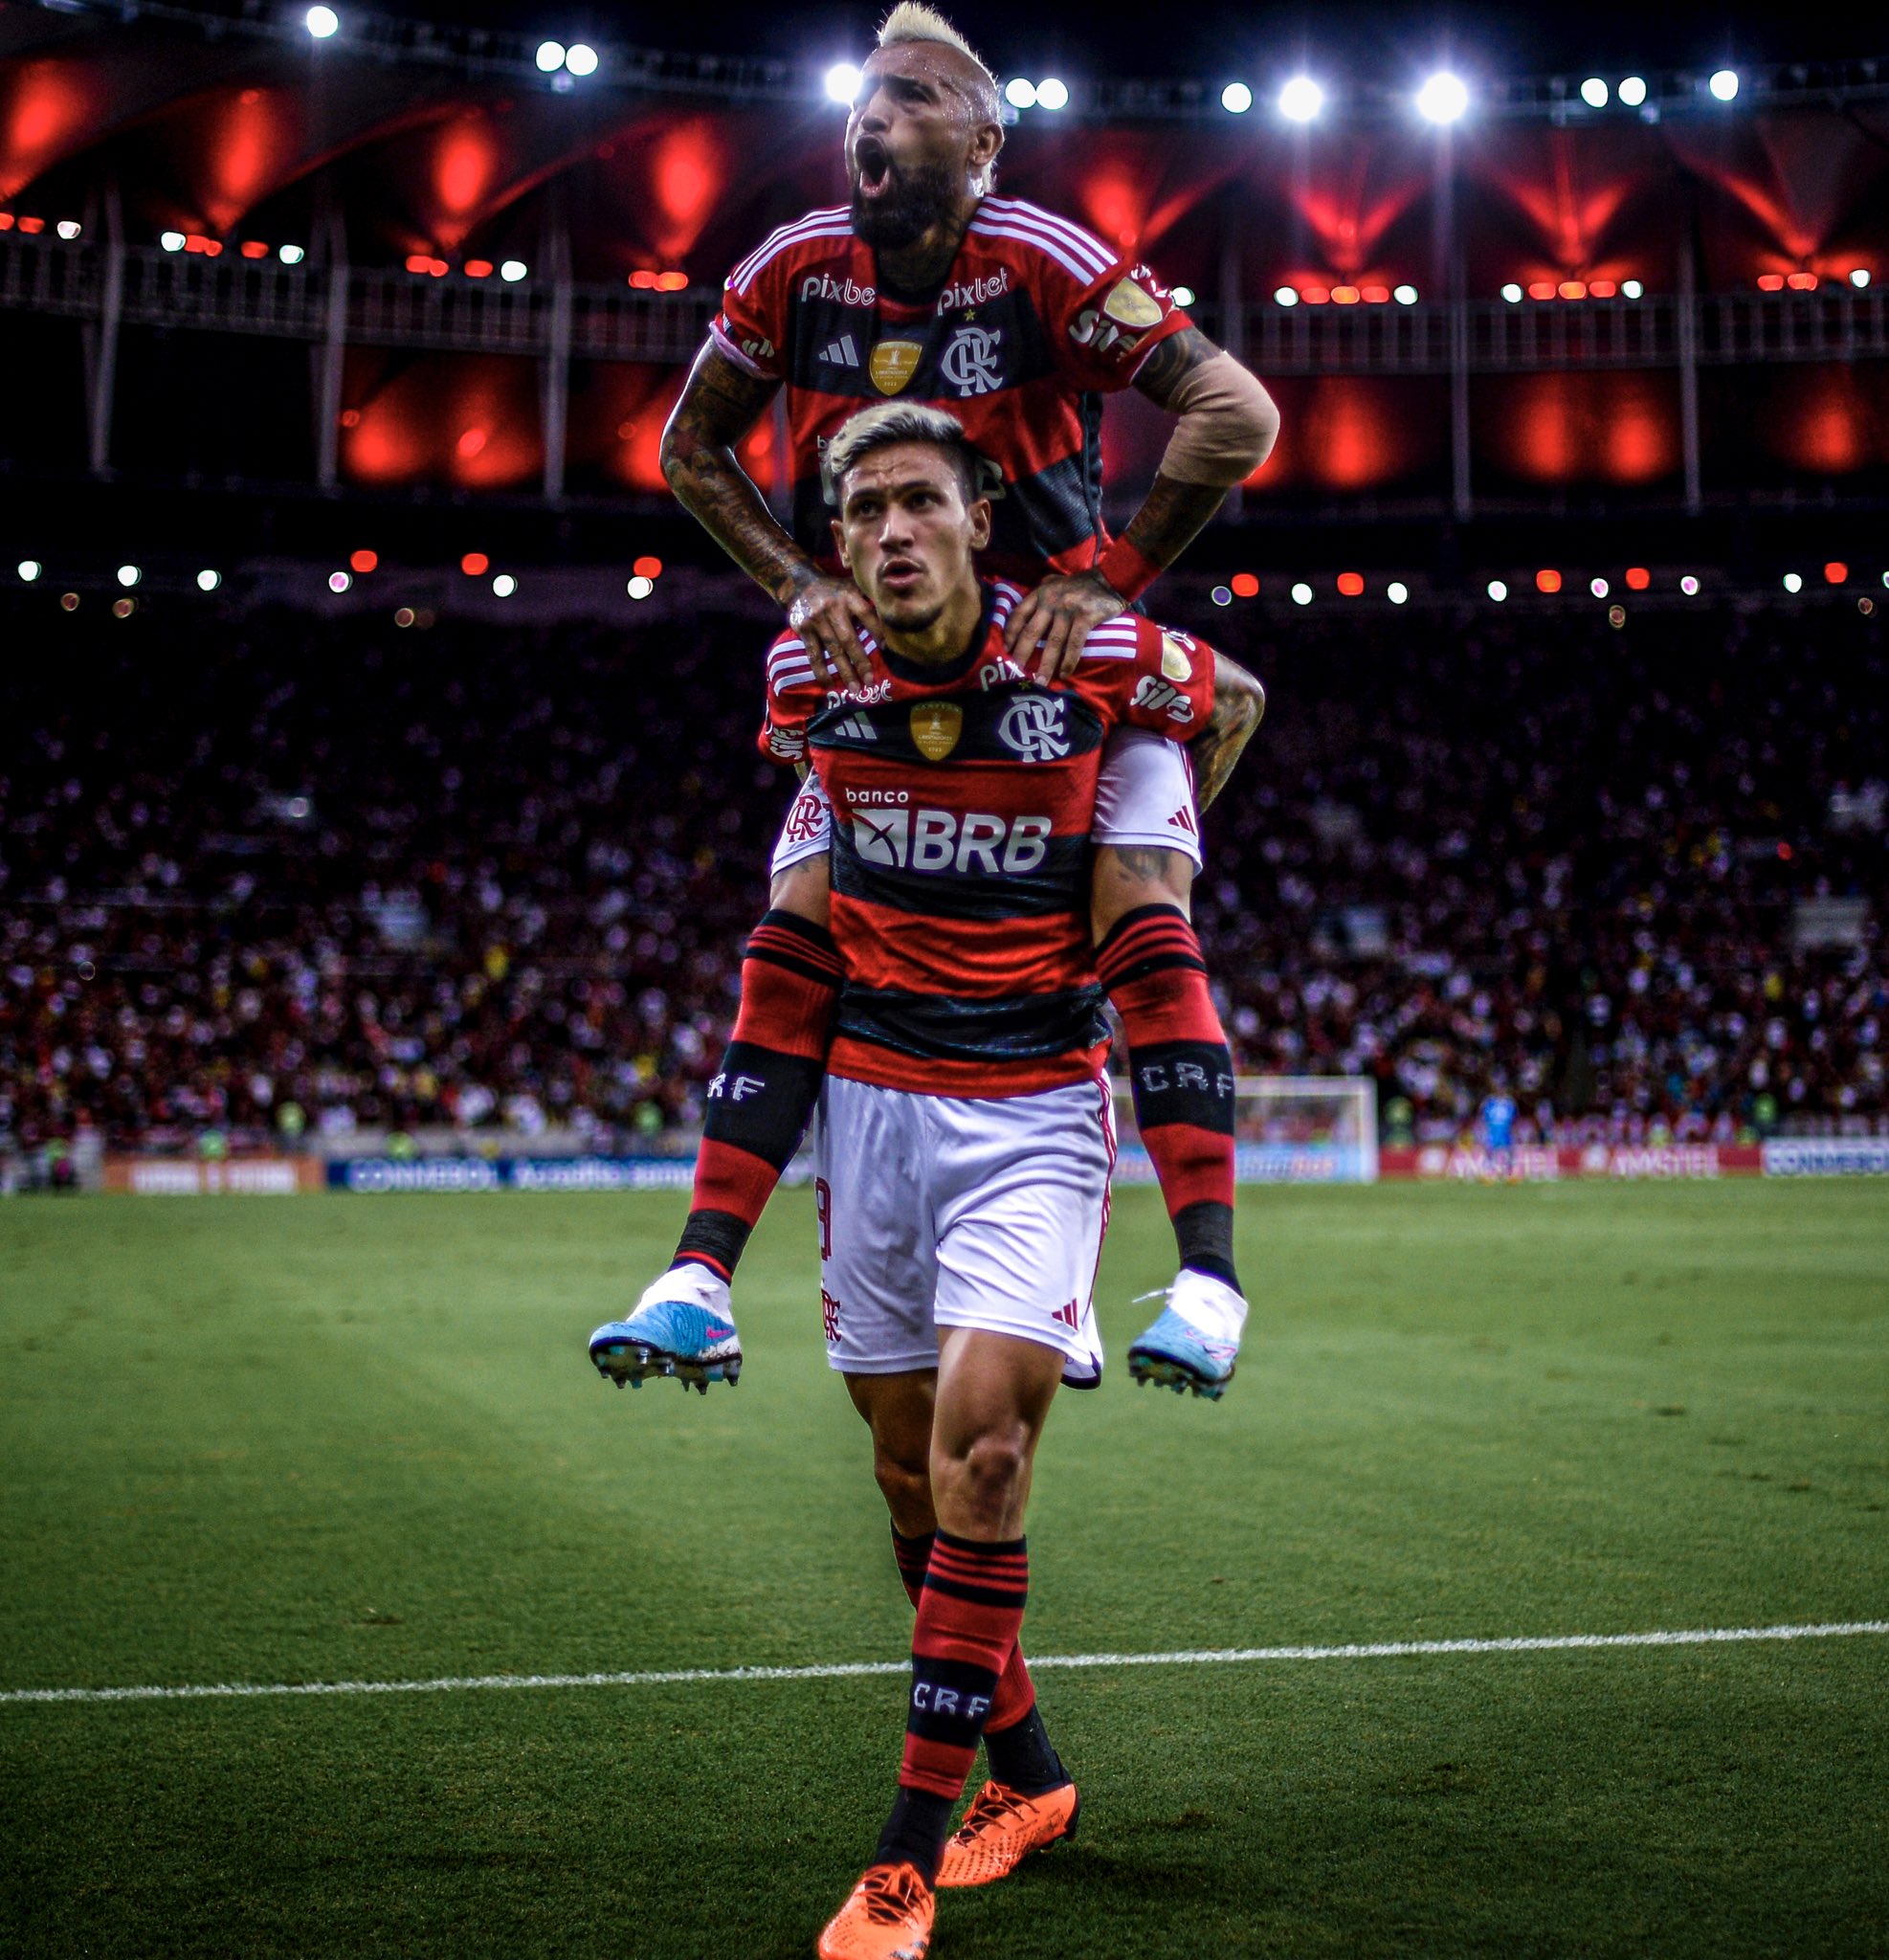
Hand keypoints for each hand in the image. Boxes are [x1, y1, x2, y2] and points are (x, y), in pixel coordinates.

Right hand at [787, 575, 881, 689]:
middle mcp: (832, 607)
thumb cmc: (835, 591)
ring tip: (854, 689)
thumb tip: (892, 623)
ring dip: (844, 671)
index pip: (866, 614)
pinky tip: (829, 684)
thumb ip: (867, 602)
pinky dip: (821, 670)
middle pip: (849, 639)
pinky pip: (813, 653)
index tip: (886, 648)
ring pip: (832, 649)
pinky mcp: (803, 629)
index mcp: (848, 596)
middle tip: (869, 681)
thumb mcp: (852, 588)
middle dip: (860, 662)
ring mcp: (816, 619)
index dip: (876, 631)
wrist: (800, 583)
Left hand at [1002, 571, 1126, 682]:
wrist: (1110, 580)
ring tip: (1040, 681)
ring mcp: (1068, 610)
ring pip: (1053, 642)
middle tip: (1016, 672)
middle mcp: (1051, 601)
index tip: (1005, 650)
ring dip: (1046, 665)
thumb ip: (1042, 592)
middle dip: (1022, 654)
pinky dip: (1068, 661)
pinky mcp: (1085, 618)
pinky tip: (1064, 674)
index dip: (1010, 634)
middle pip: (1031, 632)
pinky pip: (1074, 644)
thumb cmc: (1081, 584)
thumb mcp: (1056, 582)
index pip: (1019, 614)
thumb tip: (1029, 607)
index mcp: (1041, 593)